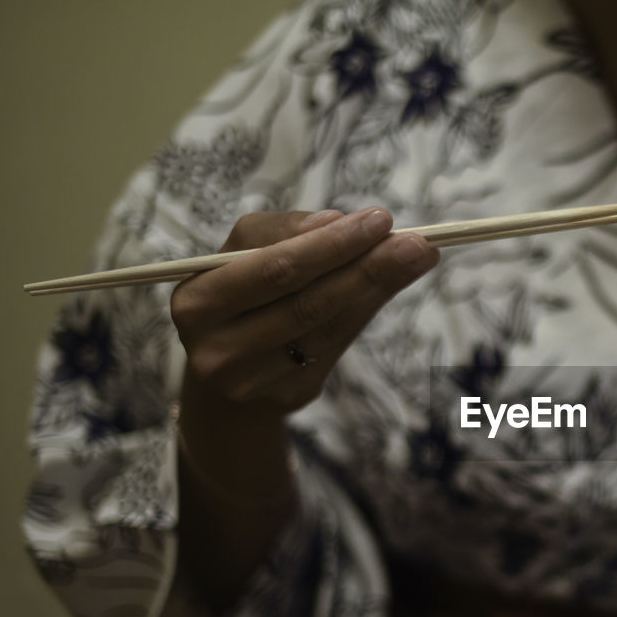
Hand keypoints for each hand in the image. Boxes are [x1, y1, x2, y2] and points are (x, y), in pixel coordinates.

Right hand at [172, 207, 437, 414]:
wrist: (222, 369)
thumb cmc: (239, 293)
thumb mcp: (243, 253)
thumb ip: (285, 231)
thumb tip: (336, 221)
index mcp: (198, 303)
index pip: (274, 268)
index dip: (331, 244)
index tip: (379, 219)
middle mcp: (220, 350)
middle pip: (308, 303)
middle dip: (368, 267)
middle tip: (417, 241)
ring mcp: (254, 381)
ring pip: (329, 328)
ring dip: (379, 288)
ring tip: (418, 257)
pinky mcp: (288, 397)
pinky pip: (337, 348)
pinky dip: (366, 311)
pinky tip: (390, 286)